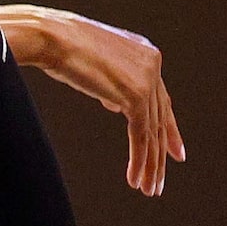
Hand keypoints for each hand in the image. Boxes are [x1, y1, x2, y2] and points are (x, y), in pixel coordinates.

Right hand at [0, 6, 185, 195]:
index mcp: (145, 53)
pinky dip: (139, 159)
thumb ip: (112, 84)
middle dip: (161, 154)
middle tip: (159, 179)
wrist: (52, 37)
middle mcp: (152, 64)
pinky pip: (142, 135)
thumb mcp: (95, 65)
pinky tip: (135, 179)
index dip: (169, 129)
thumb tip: (117, 105)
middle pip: (161, 118)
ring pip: (153, 131)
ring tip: (148, 188)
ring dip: (150, 164)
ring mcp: (146, 79)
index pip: (162, 99)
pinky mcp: (135, 95)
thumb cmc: (61, 47)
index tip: (174, 151)